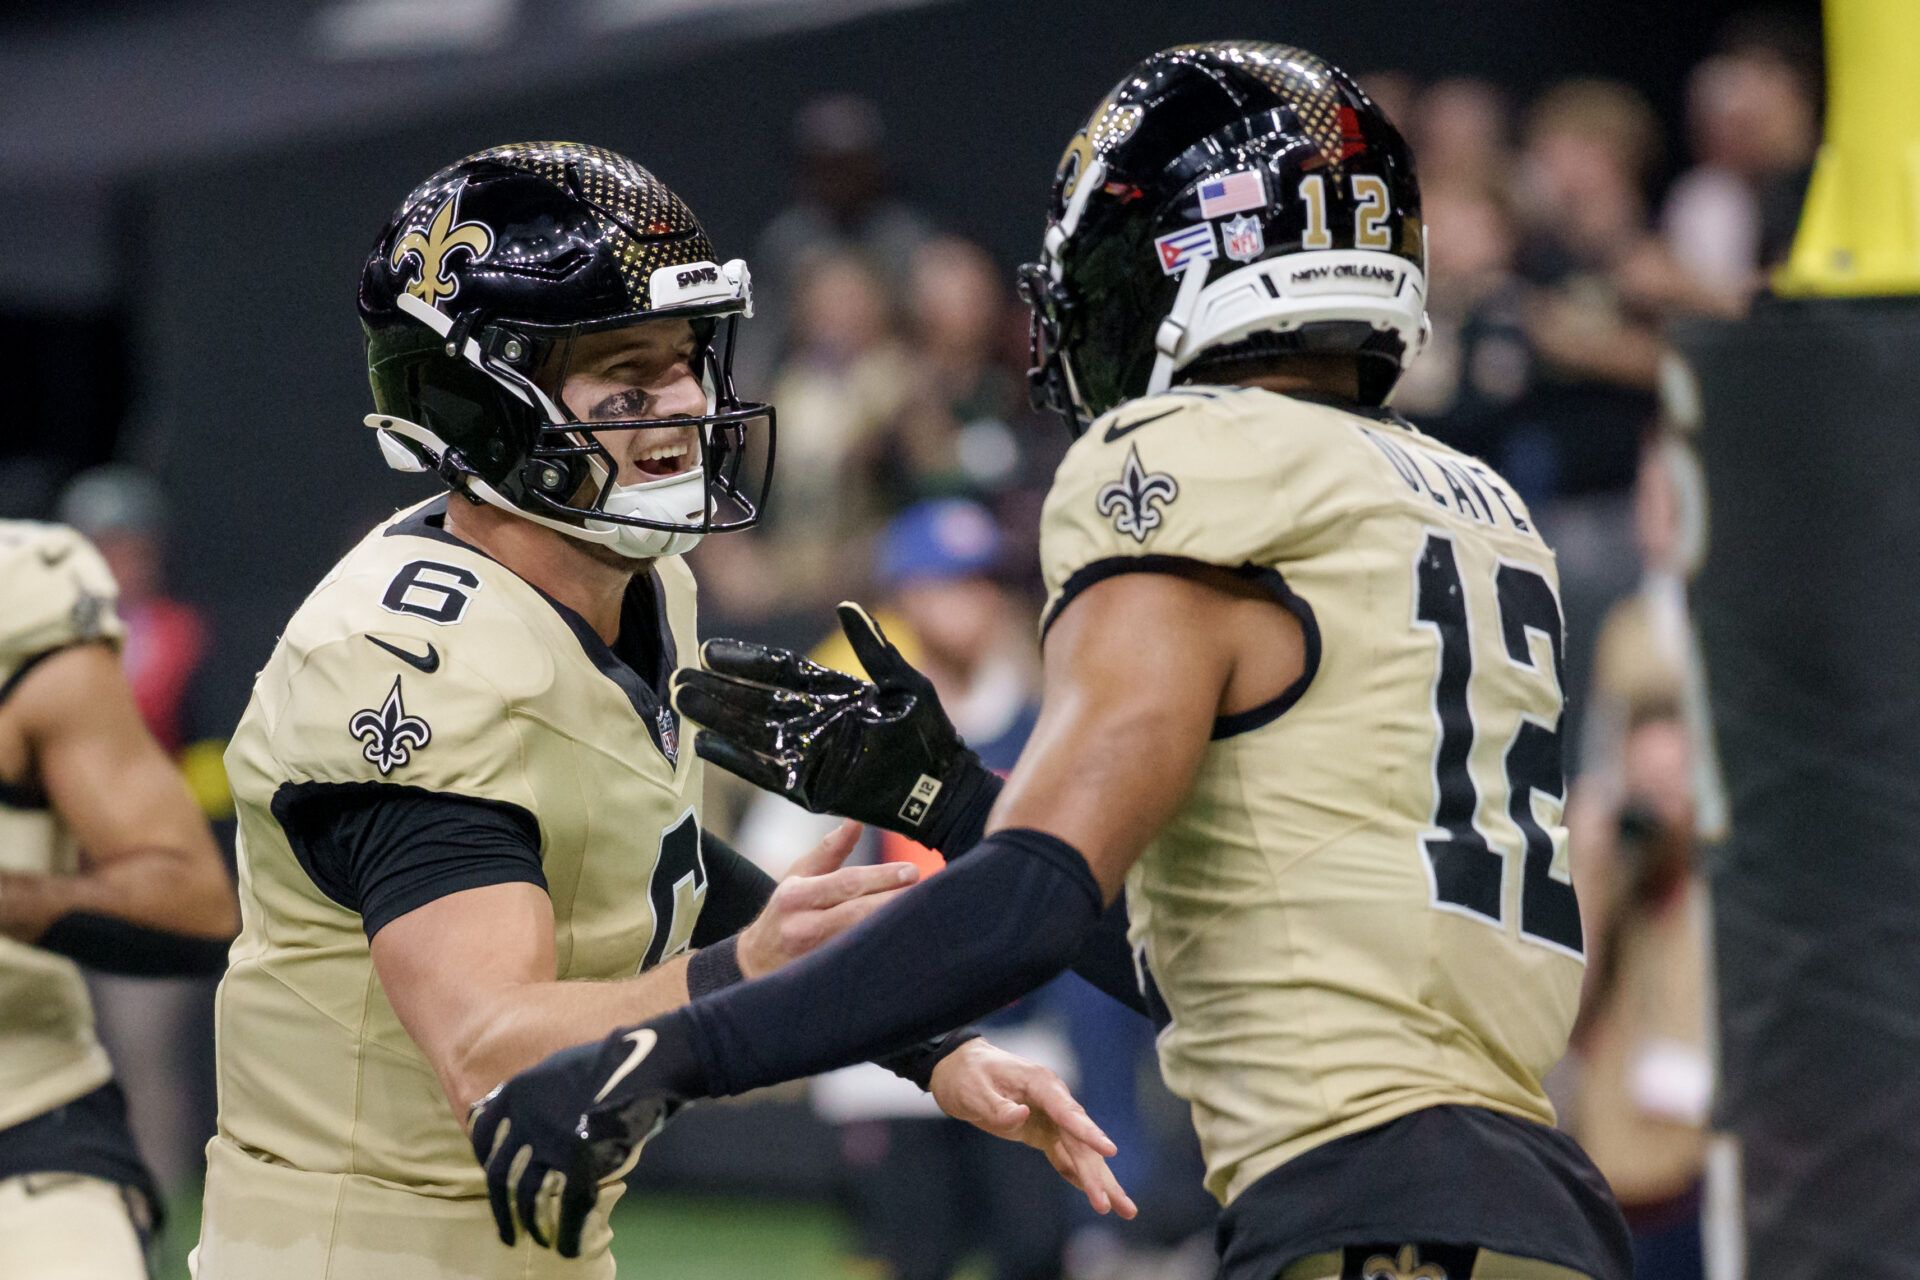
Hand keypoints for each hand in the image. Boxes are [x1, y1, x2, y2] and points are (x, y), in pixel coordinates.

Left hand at [469, 1024, 681, 1255]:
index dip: (484, 1158)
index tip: (493, 1176)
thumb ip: (534, 1091)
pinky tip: (569, 1247)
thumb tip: (516, 1107)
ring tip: (539, 1240)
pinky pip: (568, 1205)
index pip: (481, 1132)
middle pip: (497, 1173)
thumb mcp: (558, 1065)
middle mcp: (526, 1118)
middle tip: (507, 1230)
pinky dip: (568, 1231)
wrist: (652, 1062)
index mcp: (518, 1091)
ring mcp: (552, 1140)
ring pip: (528, 1194)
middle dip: (500, 1208)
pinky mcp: (581, 1158)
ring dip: (530, 1223)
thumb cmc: (612, 1060)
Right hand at [672, 603, 976, 836]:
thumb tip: (846, 606)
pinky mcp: (811, 787)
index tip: (712, 651)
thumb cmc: (932, 734)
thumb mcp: (907, 683)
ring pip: (754, 732)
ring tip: (683, 703)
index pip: (781, 671)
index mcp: (834, 694)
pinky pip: (766, 772)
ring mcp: (811, 754)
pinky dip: (736, 759)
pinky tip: (706, 745)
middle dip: (719, 690)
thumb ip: (874, 648)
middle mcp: (815, 721)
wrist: (945, 787)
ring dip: (718, 718)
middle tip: (681, 678)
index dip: (747, 661)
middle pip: (757, 701)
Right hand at [735, 820, 917, 978]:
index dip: (882, 877)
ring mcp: (813, 958)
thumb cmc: (785, 912)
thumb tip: (855, 820)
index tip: (912, 871)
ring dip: (895, 928)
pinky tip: (910, 945)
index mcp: (796, 897)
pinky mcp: (824, 979)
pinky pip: (860, 965)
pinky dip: (885, 953)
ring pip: (862, 942)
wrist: (755, 964)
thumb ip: (829, 851)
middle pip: (858, 914)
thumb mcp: (798, 877)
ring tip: (927, 915)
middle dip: (895, 902)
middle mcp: (802, 928)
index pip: (845, 884)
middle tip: (929, 892)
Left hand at [928, 1038, 1136, 1218]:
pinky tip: (1094, 1194)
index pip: (1068, 1112)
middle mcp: (1053, 1099)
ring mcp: (1050, 1116)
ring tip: (1124, 1208)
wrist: (960, 1068)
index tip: (1109, 1151)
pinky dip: (1078, 1174)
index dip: (1088, 1133)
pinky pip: (1065, 1154)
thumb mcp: (973, 1090)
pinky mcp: (1042, 1130)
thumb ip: (997, 1106)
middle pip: (1080, 1140)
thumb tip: (1020, 1116)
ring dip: (1098, 1179)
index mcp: (1040, 1083)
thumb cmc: (967, 1075)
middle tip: (1108, 1204)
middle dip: (1096, 1173)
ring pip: (1080, 1150)